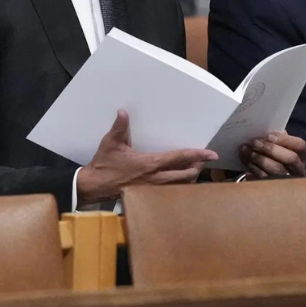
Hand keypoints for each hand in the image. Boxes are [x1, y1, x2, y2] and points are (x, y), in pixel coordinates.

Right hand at [77, 111, 218, 203]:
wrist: (93, 186)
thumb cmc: (103, 165)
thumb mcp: (111, 143)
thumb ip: (119, 128)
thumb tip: (123, 112)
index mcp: (150, 164)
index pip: (180, 158)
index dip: (198, 155)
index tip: (212, 153)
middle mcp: (156, 178)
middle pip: (187, 175)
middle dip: (199, 166)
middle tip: (204, 159)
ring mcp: (153, 188)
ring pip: (181, 185)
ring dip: (190, 177)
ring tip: (195, 167)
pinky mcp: (149, 194)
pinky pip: (171, 191)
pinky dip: (179, 184)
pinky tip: (179, 178)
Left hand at [239, 132, 305, 177]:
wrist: (270, 183)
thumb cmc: (275, 158)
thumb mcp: (280, 148)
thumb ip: (278, 140)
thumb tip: (269, 130)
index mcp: (301, 156)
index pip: (299, 145)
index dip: (285, 139)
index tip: (268, 135)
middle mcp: (297, 169)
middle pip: (290, 158)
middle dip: (271, 149)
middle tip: (255, 143)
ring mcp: (287, 180)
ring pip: (276, 170)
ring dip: (259, 158)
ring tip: (246, 150)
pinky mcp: (273, 187)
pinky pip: (264, 178)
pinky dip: (252, 167)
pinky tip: (245, 159)